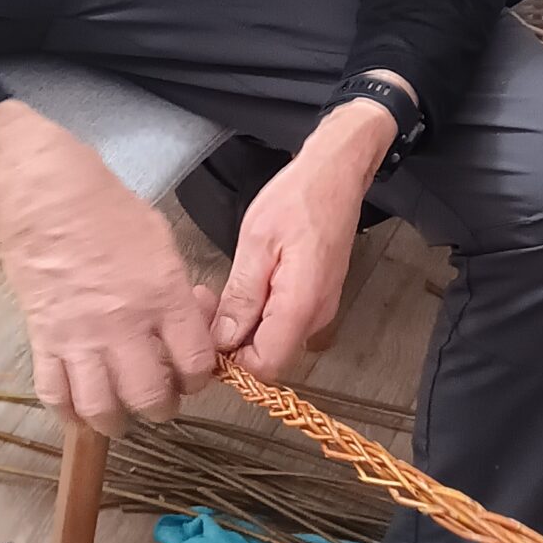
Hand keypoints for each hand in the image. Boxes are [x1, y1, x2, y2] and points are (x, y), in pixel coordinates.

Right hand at [0, 100, 213, 430]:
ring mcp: (81, 338)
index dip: (200, 377)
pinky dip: (69, 411)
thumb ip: (180, 294)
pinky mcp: (45, 340)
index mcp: (164, 298)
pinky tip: (80, 410)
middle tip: (160, 398)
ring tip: (122, 415)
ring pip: (102, 408)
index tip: (194, 372)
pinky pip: (56, 394)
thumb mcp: (164, 245)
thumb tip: (192, 324)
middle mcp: (125, 326)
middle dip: (162, 407)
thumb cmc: (108, 211)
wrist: (44, 199)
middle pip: (152, 397)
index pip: (195, 364)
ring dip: (116, 421)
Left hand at [212, 96, 396, 377]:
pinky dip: (259, 313)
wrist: (335, 175)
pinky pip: (283, 322)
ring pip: (274, 341)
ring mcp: (319, 308)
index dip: (231, 360)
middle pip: (269, 357)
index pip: (265, 366)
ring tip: (223, 290)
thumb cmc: (299, 198)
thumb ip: (242, 296)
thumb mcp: (257, 242)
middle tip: (207, 304)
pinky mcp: (315, 299)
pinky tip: (245, 285)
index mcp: (301, 304)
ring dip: (243, 326)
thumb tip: (223, 339)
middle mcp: (316, 315)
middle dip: (232, 341)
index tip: (208, 332)